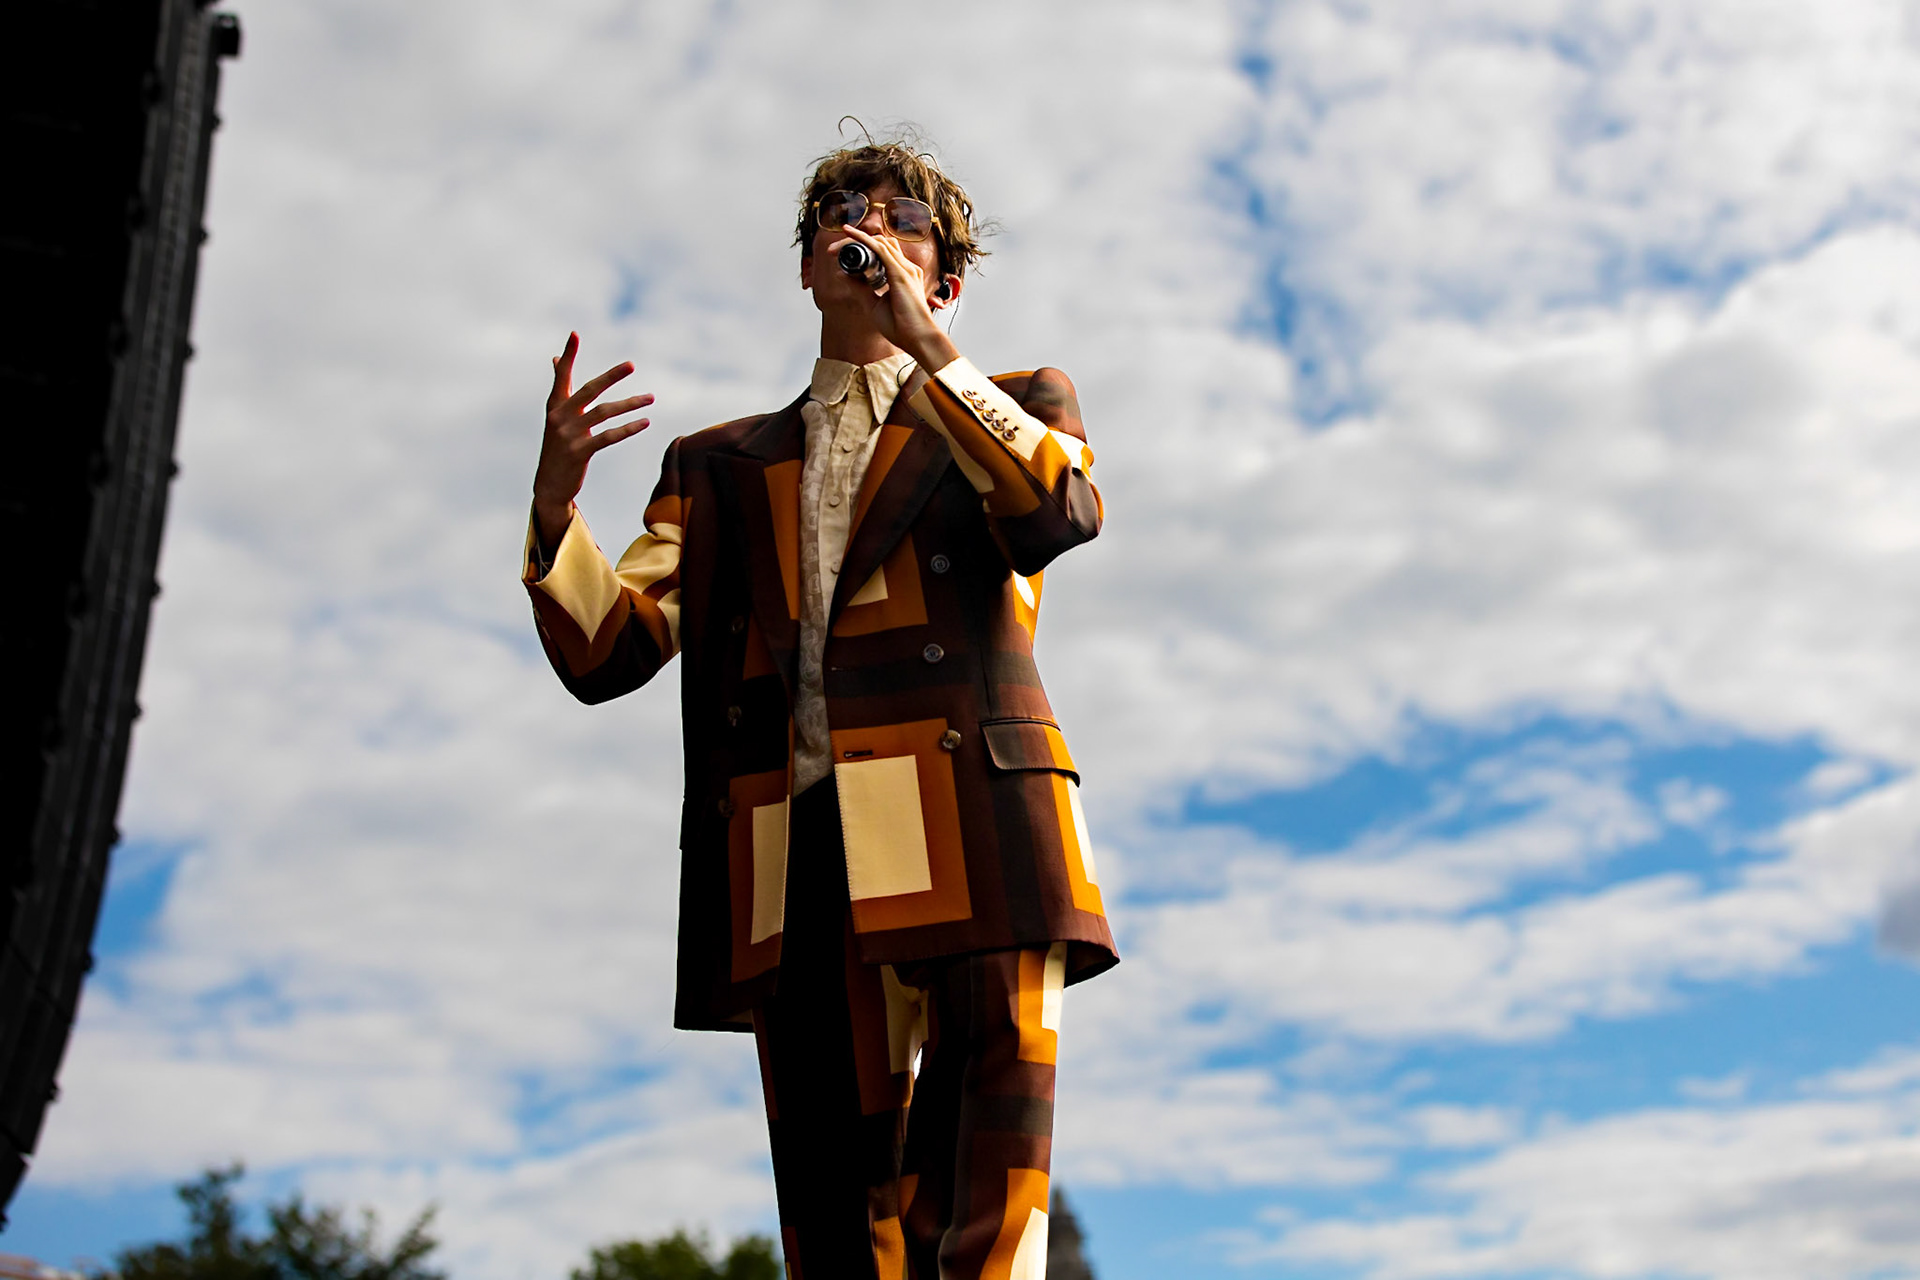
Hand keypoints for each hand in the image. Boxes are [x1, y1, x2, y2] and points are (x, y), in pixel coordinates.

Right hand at [534, 332, 652, 547]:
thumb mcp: (556, 417)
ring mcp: (568, 435)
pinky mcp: (580, 452)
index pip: (562, 375)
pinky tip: (644, 422)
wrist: (548, 485)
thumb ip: (560, 388)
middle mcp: (559, 417)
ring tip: (650, 398)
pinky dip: (628, 428)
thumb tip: (555, 358)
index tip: (575, 334)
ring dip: (630, 404)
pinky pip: (608, 437)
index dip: (569, 355)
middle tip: (631, 365)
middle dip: (611, 376)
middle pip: (589, 390)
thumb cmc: (557, 447)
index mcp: (554, 406)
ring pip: (604, 413)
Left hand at [835, 225, 959, 372]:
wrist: (918, 339)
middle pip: (879, 243)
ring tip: (835, 247)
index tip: (840, 254)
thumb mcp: (874, 304)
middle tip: (832, 250)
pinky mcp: (900, 273)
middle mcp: (906, 268)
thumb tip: (843, 275)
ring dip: (855, 240)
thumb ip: (860, 289)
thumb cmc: (902, 327)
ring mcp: (905, 268)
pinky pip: (880, 249)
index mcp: (902, 275)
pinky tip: (851, 235)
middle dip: (855, 242)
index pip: (882, 251)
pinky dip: (864, 240)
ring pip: (878, 242)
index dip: (863, 248)